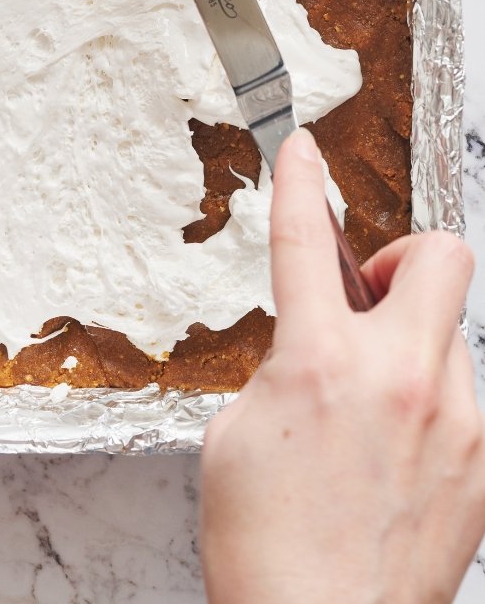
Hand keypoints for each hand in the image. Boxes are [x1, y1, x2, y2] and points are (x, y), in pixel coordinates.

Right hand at [201, 128, 484, 603]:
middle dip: (403, 257)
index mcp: (322, 365)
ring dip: (410, 347)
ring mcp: (458, 425)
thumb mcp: (235, 433)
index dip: (299, 183)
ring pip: (452, 336)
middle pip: (441, 256)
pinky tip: (390, 458)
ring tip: (367, 411)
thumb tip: (314, 348)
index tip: (301, 151)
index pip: (306, 243)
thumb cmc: (266, 546)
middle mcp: (404, 382)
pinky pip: (462, 402)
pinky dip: (427, 408)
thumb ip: (283, 368)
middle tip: (366, 295)